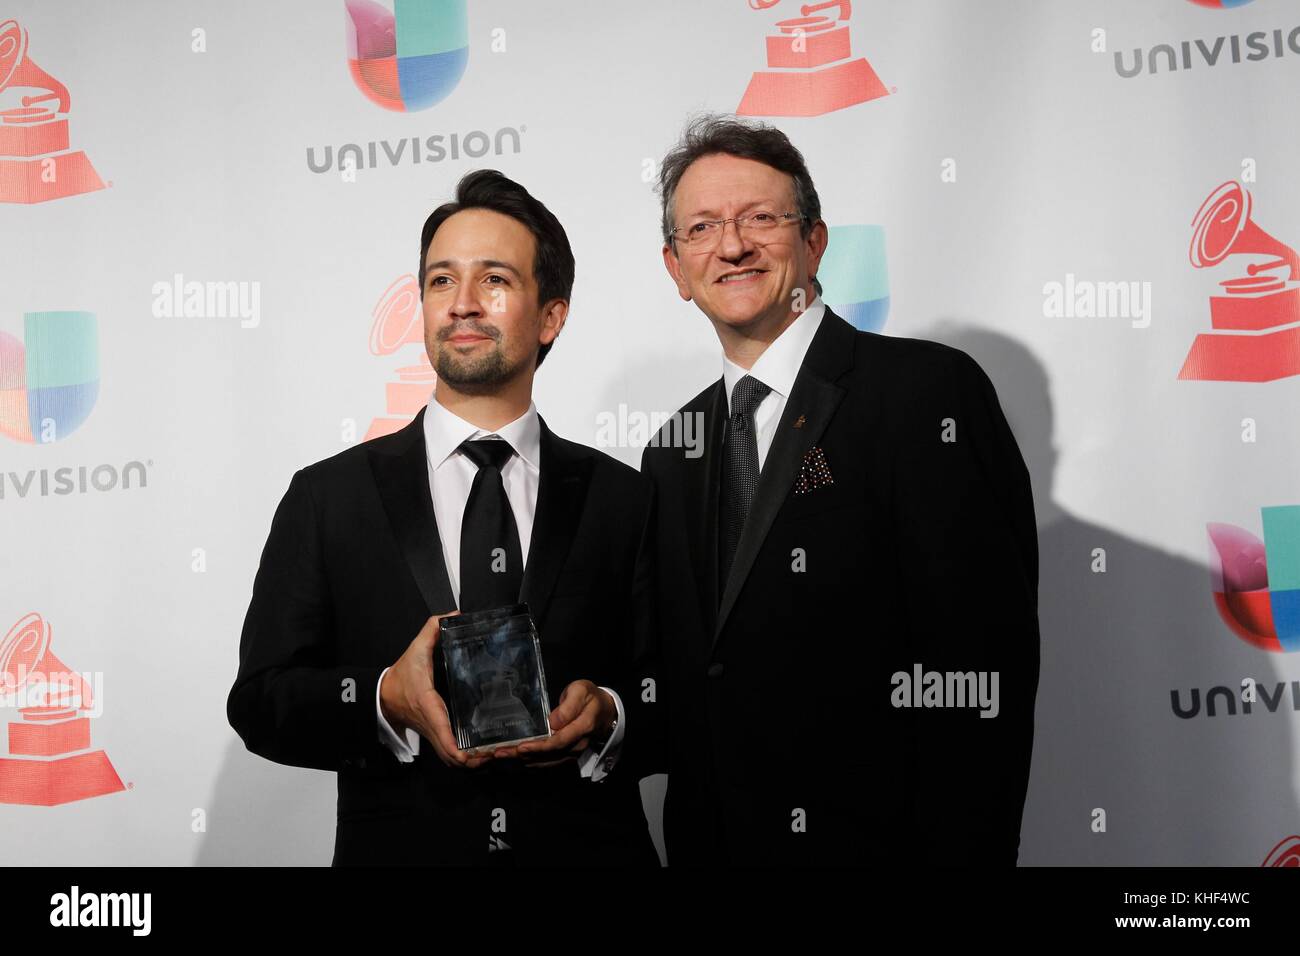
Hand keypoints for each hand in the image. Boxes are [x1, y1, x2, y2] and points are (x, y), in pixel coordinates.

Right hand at [380, 612, 492, 769]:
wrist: (384, 695)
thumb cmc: (402, 675)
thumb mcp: (415, 648)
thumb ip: (432, 629)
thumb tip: (453, 616)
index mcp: (428, 704)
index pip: (442, 732)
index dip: (458, 748)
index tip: (476, 753)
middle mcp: (431, 724)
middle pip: (451, 756)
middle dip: (474, 760)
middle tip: (498, 754)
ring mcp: (432, 733)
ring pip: (450, 759)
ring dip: (471, 762)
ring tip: (494, 756)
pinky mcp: (435, 735)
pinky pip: (449, 753)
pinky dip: (464, 758)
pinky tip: (482, 752)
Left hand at [492, 680, 615, 767]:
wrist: (605, 711)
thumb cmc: (590, 697)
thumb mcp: (581, 691)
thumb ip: (568, 706)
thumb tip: (553, 722)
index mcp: (582, 728)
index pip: (558, 742)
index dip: (539, 747)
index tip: (520, 747)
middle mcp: (576, 745)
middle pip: (548, 755)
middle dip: (521, 756)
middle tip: (498, 754)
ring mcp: (571, 753)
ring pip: (545, 762)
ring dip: (521, 761)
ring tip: (499, 757)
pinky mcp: (565, 755)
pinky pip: (546, 762)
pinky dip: (529, 761)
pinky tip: (513, 759)